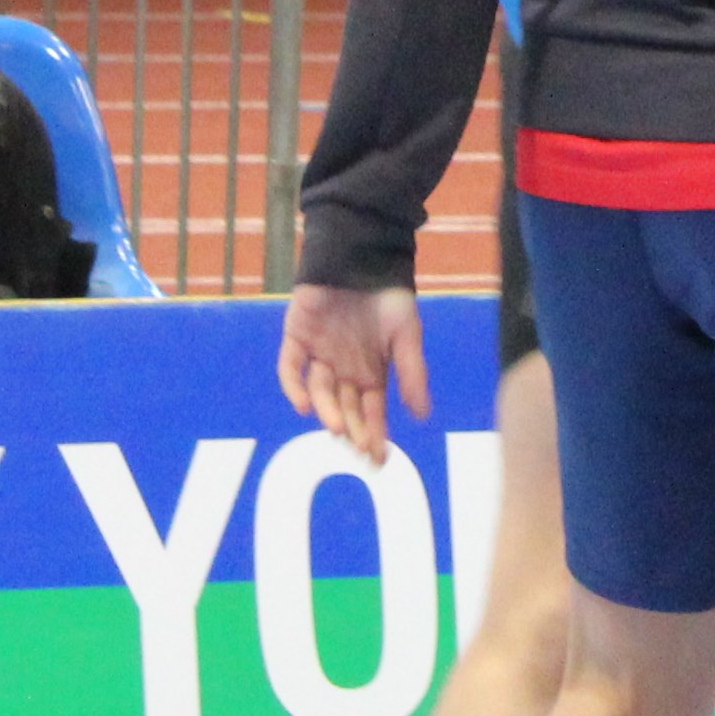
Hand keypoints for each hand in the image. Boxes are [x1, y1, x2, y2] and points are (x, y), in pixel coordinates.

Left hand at [277, 284, 429, 461]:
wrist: (363, 256)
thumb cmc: (390, 295)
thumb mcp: (408, 335)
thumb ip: (413, 373)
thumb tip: (423, 415)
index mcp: (372, 370)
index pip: (373, 410)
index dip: (376, 434)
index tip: (379, 459)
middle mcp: (345, 368)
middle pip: (346, 407)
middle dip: (353, 431)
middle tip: (359, 451)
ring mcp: (320, 355)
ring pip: (320, 392)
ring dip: (328, 411)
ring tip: (337, 428)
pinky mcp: (297, 339)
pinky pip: (291, 367)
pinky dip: (294, 386)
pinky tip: (303, 404)